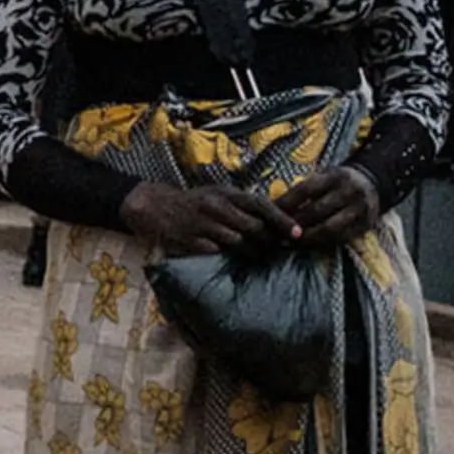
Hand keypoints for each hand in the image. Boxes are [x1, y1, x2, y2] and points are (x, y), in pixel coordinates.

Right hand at [119, 179, 286, 254]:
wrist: (155, 207)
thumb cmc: (194, 201)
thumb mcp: (218, 194)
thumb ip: (242, 204)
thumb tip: (275, 218)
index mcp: (226, 193)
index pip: (261, 205)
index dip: (281, 219)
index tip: (298, 233)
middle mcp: (216, 207)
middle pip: (254, 227)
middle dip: (269, 241)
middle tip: (277, 249)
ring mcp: (203, 225)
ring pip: (239, 243)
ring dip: (252, 252)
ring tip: (258, 257)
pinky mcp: (192, 241)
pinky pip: (218, 252)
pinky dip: (229, 257)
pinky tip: (234, 259)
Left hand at [274, 166, 384, 247]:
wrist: (372, 184)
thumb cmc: (337, 182)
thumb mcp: (324, 177)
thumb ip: (305, 190)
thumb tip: (273, 206)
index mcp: (336, 176)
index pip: (305, 189)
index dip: (286, 202)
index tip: (270, 212)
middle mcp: (350, 192)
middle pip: (316, 210)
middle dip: (294, 223)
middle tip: (275, 232)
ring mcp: (360, 209)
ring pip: (328, 228)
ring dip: (306, 237)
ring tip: (289, 241)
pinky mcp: (365, 225)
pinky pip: (340, 238)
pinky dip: (321, 243)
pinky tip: (306, 245)